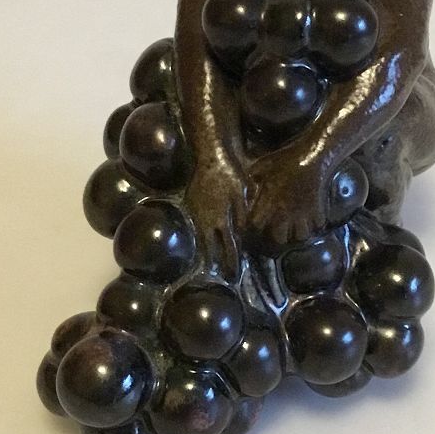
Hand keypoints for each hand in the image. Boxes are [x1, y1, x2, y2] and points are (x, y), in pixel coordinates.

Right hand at [184, 149, 247, 280]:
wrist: (209, 156)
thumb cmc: (230, 173)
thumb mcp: (242, 194)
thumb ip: (242, 216)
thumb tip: (244, 234)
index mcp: (221, 218)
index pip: (228, 247)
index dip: (232, 262)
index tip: (235, 276)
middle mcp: (207, 220)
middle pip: (212, 249)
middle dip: (219, 264)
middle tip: (225, 278)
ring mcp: (196, 214)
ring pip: (201, 241)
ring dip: (207, 255)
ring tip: (212, 268)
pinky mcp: (190, 207)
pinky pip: (195, 229)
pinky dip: (200, 241)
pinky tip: (203, 246)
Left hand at [247, 156, 325, 249]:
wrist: (311, 156)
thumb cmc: (286, 160)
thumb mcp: (262, 165)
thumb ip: (254, 178)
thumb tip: (247, 185)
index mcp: (269, 203)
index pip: (256, 224)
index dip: (255, 223)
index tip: (256, 220)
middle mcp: (284, 213)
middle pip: (280, 239)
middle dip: (278, 234)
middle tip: (278, 226)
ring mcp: (302, 214)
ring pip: (301, 236)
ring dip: (298, 232)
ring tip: (296, 225)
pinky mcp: (317, 211)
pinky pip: (318, 226)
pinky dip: (315, 223)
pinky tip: (311, 217)